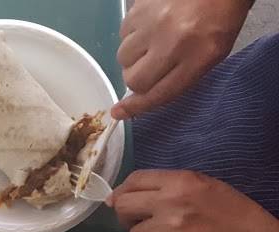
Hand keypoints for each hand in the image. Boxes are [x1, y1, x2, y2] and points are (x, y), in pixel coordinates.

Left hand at [108, 170, 278, 231]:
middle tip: (140, 222)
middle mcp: (171, 201)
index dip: (121, 191)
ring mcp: (170, 228)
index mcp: (180, 180)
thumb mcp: (202, 186)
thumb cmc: (229, 211)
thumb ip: (164, 187)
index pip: (134, 179)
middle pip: (124, 207)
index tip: (118, 201)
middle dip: (126, 216)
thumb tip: (117, 198)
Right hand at [112, 0, 250, 118]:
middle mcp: (173, 43)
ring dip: (134, 54)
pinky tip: (150, 24)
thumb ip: (180, 75)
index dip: (136, 107)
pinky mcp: (140, 8)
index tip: (119, 113)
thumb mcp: (213, 51)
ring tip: (152, 40)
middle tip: (148, 66)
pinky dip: (133, 33)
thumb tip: (142, 93)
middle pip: (135, 80)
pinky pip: (123, 33)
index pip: (159, 94)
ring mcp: (154, 24)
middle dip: (137, 78)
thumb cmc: (220, 16)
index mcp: (200, 57)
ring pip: (123, 57)